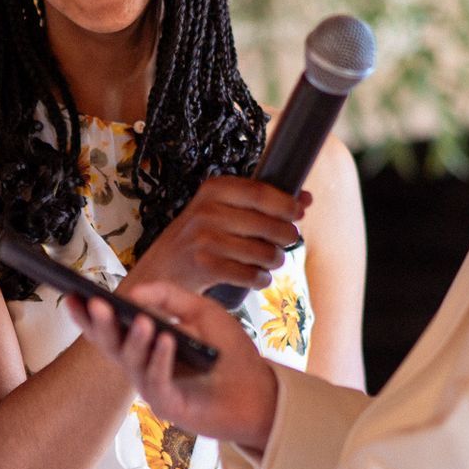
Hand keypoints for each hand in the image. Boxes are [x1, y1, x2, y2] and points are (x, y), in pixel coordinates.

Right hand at [68, 280, 278, 449]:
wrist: (260, 393)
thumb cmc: (229, 353)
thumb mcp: (202, 312)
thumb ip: (170, 297)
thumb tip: (135, 291)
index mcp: (145, 347)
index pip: (110, 330)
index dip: (88, 316)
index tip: (70, 295)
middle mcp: (143, 368)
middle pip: (112, 347)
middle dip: (101, 325)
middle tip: (94, 304)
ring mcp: (154, 389)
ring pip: (133, 364)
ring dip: (135, 340)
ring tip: (140, 319)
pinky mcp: (171, 407)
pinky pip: (158, 382)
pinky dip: (160, 359)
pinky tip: (165, 339)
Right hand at [122, 176, 307, 295]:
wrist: (161, 269)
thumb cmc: (199, 236)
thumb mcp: (224, 210)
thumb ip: (263, 202)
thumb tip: (306, 199)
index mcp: (214, 189)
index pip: (261, 192)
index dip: (286, 204)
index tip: (298, 213)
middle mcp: (207, 211)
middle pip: (268, 224)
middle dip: (287, 236)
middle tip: (287, 241)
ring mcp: (205, 239)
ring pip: (264, 252)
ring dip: (275, 260)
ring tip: (271, 260)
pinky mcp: (205, 267)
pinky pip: (251, 275)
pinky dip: (260, 279)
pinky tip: (258, 276)